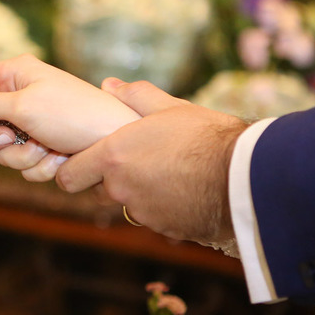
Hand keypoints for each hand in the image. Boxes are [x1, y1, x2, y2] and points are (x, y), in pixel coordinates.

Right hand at [0, 55, 140, 180]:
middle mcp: (20, 96)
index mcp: (15, 74)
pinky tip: (57, 158)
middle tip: (12, 139)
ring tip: (45, 148)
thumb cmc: (75, 113)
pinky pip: (21, 164)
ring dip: (20, 156)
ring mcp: (31, 124)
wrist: (116, 141)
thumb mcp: (25, 104)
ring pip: (0, 151)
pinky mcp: (42, 146)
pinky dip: (37, 166)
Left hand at [56, 79, 247, 246]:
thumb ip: (135, 97)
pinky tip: (187, 190)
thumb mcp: (170, 108)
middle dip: (110, 181)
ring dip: (141, 194)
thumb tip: (109, 85)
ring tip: (170, 173)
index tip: (84, 162)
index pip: (68, 177)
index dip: (74, 169)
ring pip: (130, 205)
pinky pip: (157, 218)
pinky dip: (166, 208)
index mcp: (113, 158)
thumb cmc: (206, 136)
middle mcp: (121, 190)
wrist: (246, 175)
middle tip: (137, 162)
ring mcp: (144, 213)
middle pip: (98, 192)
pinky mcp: (167, 230)